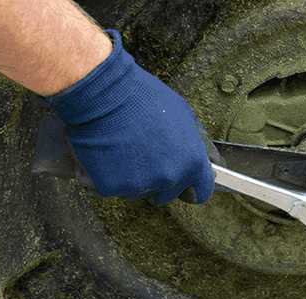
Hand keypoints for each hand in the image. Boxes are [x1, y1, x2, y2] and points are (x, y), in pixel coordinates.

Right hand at [42, 30, 213, 204]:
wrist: (104, 95)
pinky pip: (111, 189)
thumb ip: (193, 141)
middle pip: (166, 196)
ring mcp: (141, 185)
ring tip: (122, 151)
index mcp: (191, 162)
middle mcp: (170, 177)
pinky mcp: (112, 187)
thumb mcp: (182, 113)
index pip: (201, 192)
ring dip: (131, 179)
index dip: (191, 187)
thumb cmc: (142, 98)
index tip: (184, 183)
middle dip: (157, 184)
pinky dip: (107, 177)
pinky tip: (105, 155)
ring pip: (137, 193)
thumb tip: (200, 154)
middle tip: (144, 159)